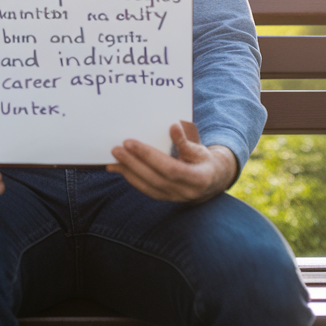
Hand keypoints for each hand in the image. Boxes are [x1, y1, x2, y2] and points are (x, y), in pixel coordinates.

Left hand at [107, 121, 236, 203]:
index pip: (169, 168)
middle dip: (133, 163)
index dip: (148, 156)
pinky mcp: (166, 198)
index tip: (130, 142)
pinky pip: (146, 190)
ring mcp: (175, 198)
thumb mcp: (200, 149)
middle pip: (155, 179)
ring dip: (128, 172)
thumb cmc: (204, 160)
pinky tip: (119, 169)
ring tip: (113, 159)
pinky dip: (131, 179)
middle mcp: (186, 191)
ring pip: (148, 187)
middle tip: (116, 149)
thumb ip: (185, 141)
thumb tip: (174, 127)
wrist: (212, 181)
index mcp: (198, 178)